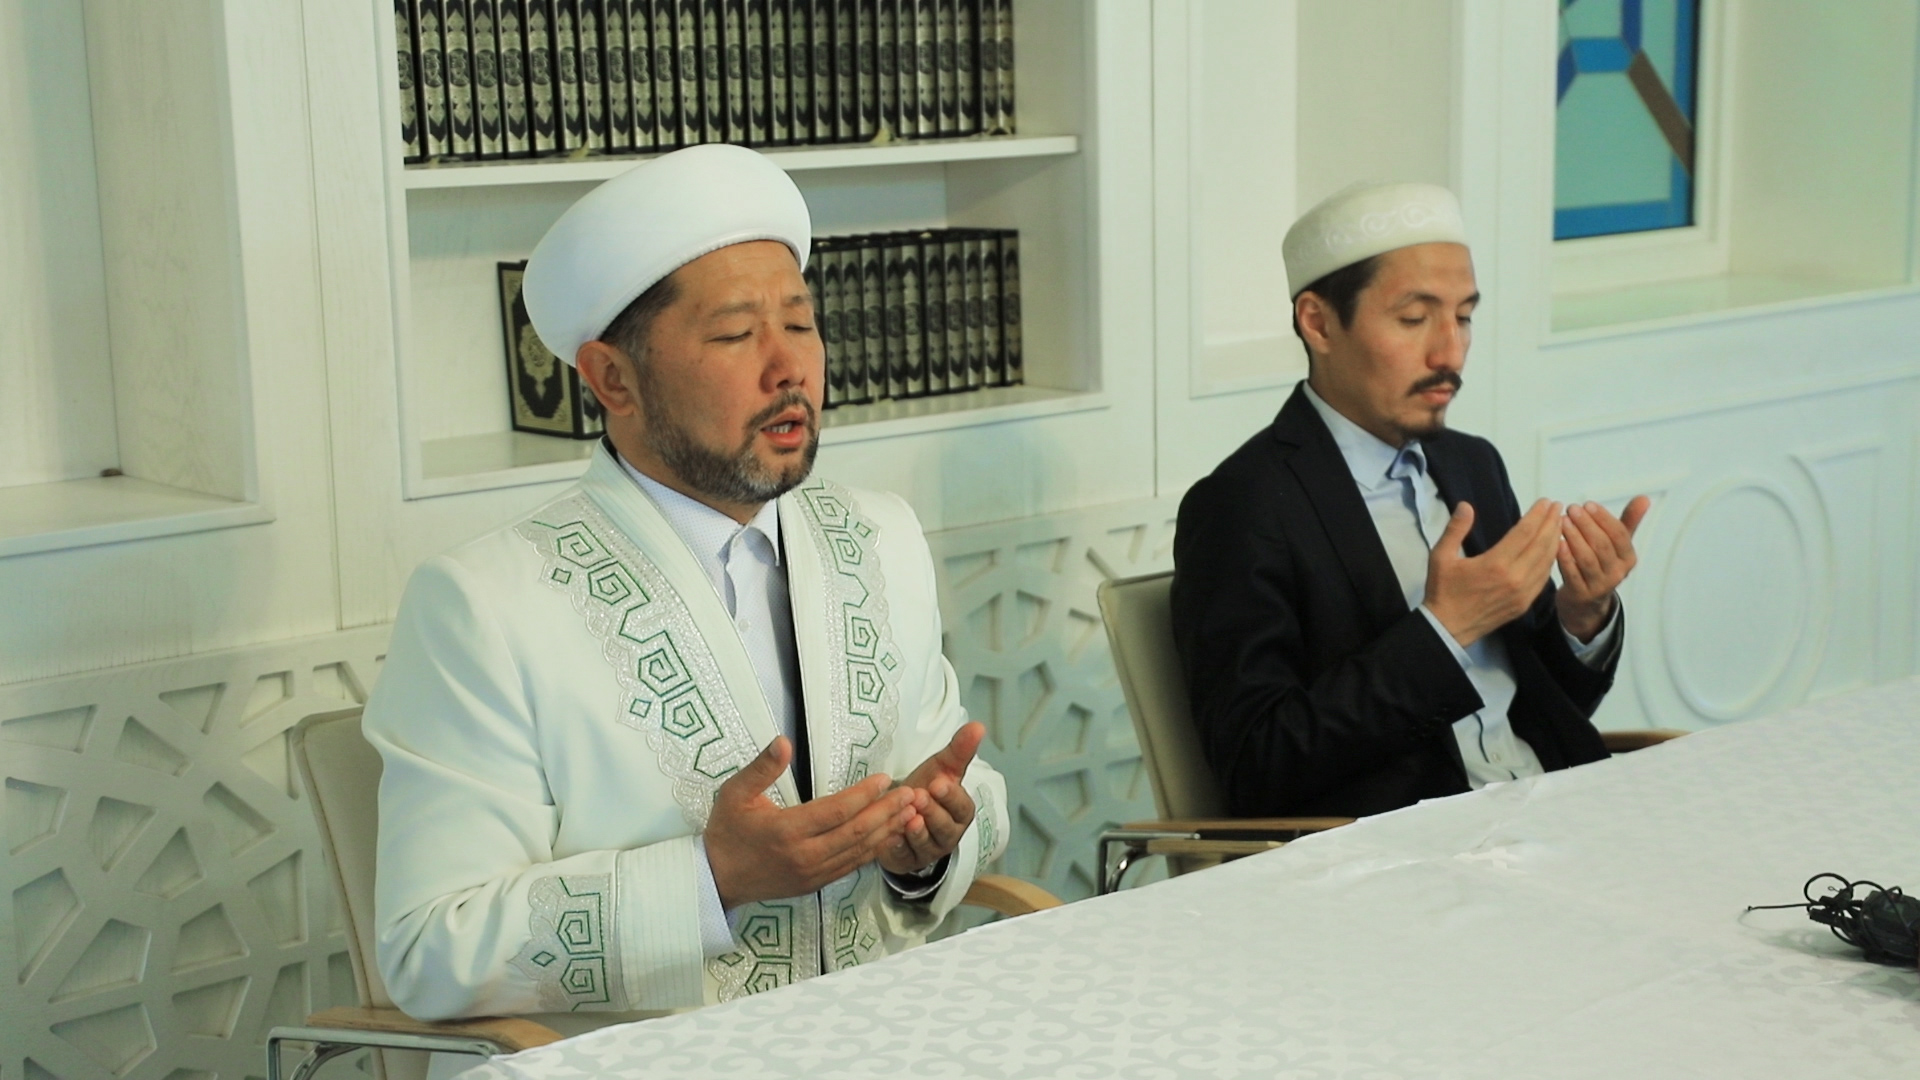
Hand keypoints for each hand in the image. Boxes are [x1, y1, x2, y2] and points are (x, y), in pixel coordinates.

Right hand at [705, 736, 917, 908]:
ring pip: (858, 852)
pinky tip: (888, 835)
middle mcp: (804, 856)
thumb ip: (761, 768)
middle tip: (911, 794)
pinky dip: (873, 850)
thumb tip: (783, 741)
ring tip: (910, 812)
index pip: (836, 812)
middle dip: (886, 812)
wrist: (716, 880)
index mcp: (787, 831)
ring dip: (886, 831)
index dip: (863, 795)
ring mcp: (812, 874)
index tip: (884, 779)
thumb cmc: (727, 832)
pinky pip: (851, 867)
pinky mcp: (815, 885)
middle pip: (856, 833)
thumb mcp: (734, 793)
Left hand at [878, 722, 983, 876]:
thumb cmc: (926, 790)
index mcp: (960, 812)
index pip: (962, 806)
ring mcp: (929, 849)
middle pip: (945, 826)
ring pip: (926, 843)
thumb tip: (978, 726)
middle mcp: (948, 834)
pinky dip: (897, 847)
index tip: (939, 783)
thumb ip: (959, 750)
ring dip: (917, 831)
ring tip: (907, 818)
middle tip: (919, 796)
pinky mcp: (908, 860)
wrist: (901, 814)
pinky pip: (903, 856)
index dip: (951, 796)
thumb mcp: (942, 768)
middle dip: (932, 812)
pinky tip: (889, 837)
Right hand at [1424, 499, 1563, 647]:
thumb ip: (1455, 530)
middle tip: (1558, 507)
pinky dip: (1550, 561)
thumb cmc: (1443, 590)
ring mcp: (1522, 593)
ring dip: (1555, 540)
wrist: (1448, 628)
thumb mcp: (1440, 557)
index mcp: (1495, 563)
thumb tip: (1466, 506)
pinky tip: (1553, 551)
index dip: (1537, 515)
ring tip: (1559, 524)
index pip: (1524, 533)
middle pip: (1541, 544)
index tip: (1546, 502)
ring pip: (1546, 561)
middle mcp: (1515, 577)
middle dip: (1551, 523)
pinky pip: (1543, 578)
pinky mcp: (1524, 604)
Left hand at [1554, 496, 1650, 641]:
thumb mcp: (1617, 545)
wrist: (1587, 601)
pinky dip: (1565, 558)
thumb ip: (1629, 521)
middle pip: (1602, 545)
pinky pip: (1572, 574)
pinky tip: (1556, 542)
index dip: (1603, 518)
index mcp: (1628, 558)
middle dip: (1587, 525)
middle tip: (1572, 509)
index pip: (1619, 535)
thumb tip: (1644, 498)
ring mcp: (1599, 585)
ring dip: (1574, 538)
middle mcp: (1617, 573)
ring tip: (1562, 521)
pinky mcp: (1581, 594)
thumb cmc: (1602, 564)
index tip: (1588, 504)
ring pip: (1587, 559)